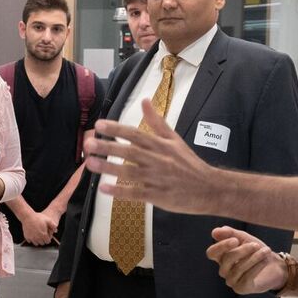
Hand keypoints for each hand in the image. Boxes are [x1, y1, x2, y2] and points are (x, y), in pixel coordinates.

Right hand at [20, 210, 57, 244]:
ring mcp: (32, 238)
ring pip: (36, 243)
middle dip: (43, 240)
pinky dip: (32, 239)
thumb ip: (53, 226)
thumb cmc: (37, 218)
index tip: (47, 236)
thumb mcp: (48, 220)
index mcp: (43, 235)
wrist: (27, 216)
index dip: (48, 238)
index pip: (47, 241)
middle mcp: (37, 238)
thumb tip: (55, 230)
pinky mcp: (27, 237)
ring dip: (38, 240)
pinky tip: (33, 234)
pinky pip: (30, 241)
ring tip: (38, 235)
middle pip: (42, 243)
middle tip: (43, 235)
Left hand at [83, 103, 222, 213]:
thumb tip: (145, 100)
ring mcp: (158, 179)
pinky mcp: (158, 196)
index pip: (136, 134)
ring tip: (90, 163)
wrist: (209, 188)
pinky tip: (104, 189)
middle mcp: (158, 160)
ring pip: (130, 172)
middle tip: (88, 143)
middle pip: (130, 152)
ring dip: (109, 168)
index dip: (117, 130)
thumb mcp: (175, 139)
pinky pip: (136, 193)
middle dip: (108, 147)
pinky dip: (120, 191)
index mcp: (161, 145)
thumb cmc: (189, 163)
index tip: (99, 125)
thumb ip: (157, 122)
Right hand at [206, 226, 286, 294]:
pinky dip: (257, 267)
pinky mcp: (241, 288)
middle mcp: (223, 270)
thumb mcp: (244, 238)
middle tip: (256, 245)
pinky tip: (265, 260)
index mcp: (221, 257)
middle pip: (226, 259)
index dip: (221, 246)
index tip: (235, 240)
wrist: (274, 266)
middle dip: (242, 250)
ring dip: (254, 257)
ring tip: (266, 251)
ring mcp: (231, 280)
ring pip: (238, 268)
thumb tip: (214, 232)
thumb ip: (230, 233)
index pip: (211, 252)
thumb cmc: (256, 251)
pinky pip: (247, 277)